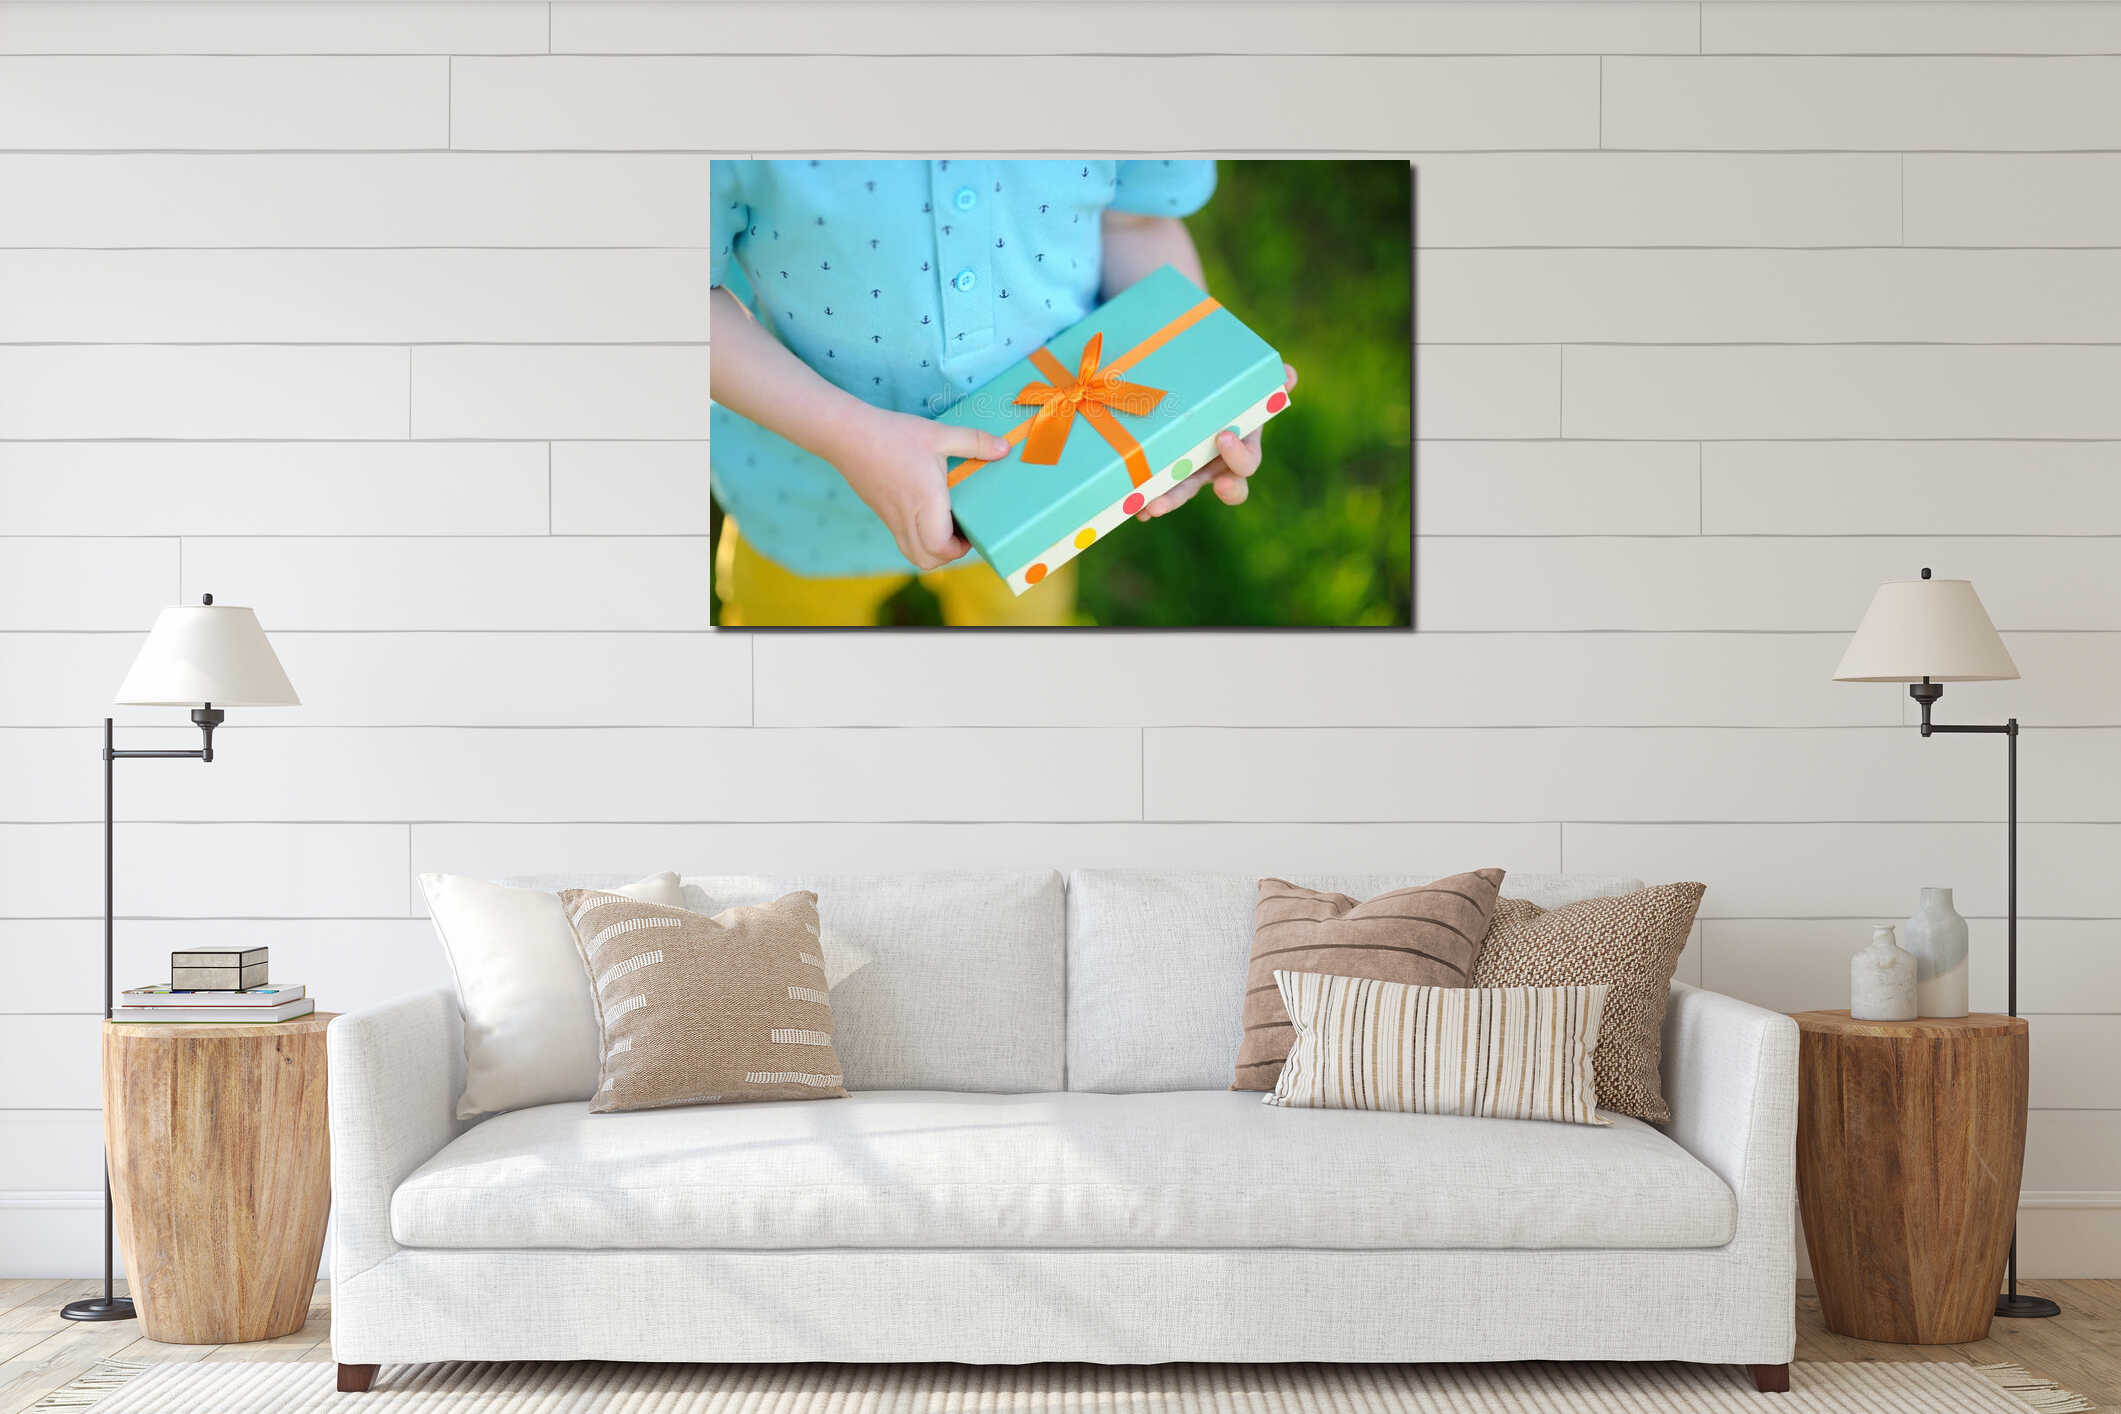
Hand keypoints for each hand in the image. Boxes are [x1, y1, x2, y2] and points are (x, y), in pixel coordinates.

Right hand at [824, 408, 1007, 570]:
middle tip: (961, 533)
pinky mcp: (882, 513)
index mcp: (924, 502)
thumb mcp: (938, 434)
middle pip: (927, 560)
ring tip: (945, 527)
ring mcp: (891, 518)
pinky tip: (926, 513)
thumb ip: (973, 442)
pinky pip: (902, 540)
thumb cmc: (893, 434)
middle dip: (948, 555)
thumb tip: (1004, 448)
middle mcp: (906, 517)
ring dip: (931, 551)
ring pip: (912, 554)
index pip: (940, 548)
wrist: (846, 434)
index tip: (972, 532)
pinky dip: (918, 539)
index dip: (960, 549)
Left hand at [1135, 364, 1296, 521]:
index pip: (1245, 464)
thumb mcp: (1243, 384)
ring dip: (1165, 501)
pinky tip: (1130, 503)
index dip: (1237, 458)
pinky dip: (1143, 497)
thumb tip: (1289, 374)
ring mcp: (1191, 469)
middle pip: (1209, 489)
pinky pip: (1156, 487)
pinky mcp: (1166, 468)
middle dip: (1187, 494)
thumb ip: (1265, 382)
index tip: (1223, 438)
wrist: (1199, 385)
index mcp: (1240, 446)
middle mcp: (1217, 464)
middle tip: (1168, 499)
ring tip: (1147, 508)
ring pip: (1180, 492)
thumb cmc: (1226, 388)